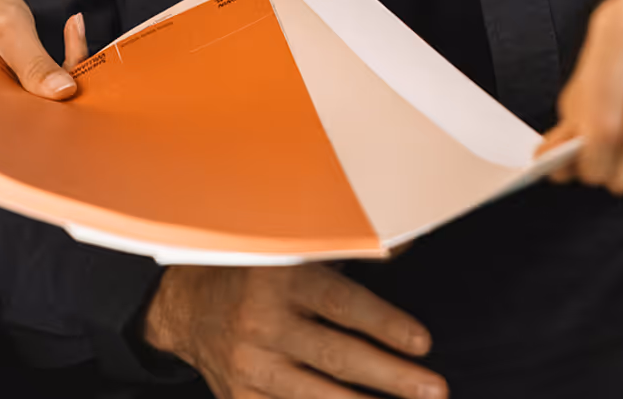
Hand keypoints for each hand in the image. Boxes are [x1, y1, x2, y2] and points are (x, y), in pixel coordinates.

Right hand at [143, 263, 443, 398]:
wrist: (188, 305)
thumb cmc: (253, 271)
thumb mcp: (290, 248)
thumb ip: (345, 249)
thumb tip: (401, 240)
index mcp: (278, 277)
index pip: (340, 304)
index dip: (384, 323)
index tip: (423, 342)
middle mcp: (261, 323)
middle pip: (336, 356)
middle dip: (391, 376)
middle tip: (435, 389)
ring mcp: (249, 366)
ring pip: (315, 396)